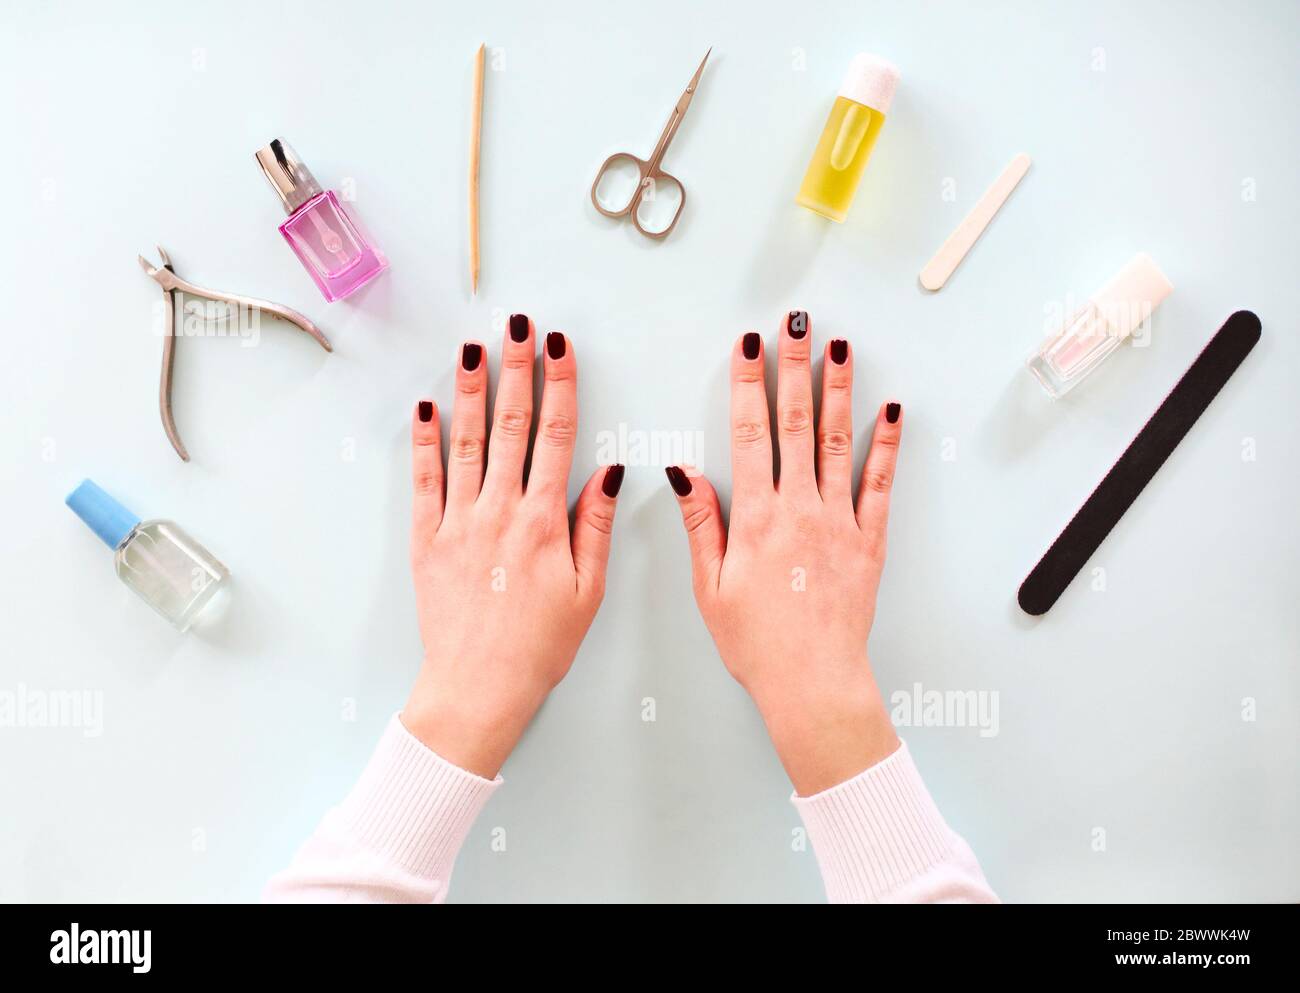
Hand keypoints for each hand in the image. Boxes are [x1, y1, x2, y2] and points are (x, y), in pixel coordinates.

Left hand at [402, 317, 623, 777]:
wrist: (479, 686)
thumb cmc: (538, 646)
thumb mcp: (587, 592)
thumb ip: (595, 527)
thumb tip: (608, 472)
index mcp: (544, 522)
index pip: (557, 437)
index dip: (560, 386)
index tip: (560, 347)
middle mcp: (499, 511)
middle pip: (511, 425)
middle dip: (517, 369)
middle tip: (518, 325)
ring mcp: (459, 522)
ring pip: (466, 442)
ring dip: (470, 390)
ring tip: (474, 348)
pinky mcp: (427, 539)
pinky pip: (424, 481)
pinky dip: (423, 442)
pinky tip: (425, 408)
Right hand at [667, 312, 902, 795]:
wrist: (814, 682)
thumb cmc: (757, 644)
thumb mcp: (710, 587)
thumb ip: (702, 524)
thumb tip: (683, 473)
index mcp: (756, 518)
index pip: (748, 434)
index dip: (747, 384)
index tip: (747, 346)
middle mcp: (800, 508)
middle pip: (796, 423)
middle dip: (794, 367)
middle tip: (796, 324)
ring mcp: (840, 521)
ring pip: (839, 441)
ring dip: (839, 390)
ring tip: (840, 348)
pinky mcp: (870, 540)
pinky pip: (880, 484)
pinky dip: (887, 445)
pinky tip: (891, 412)